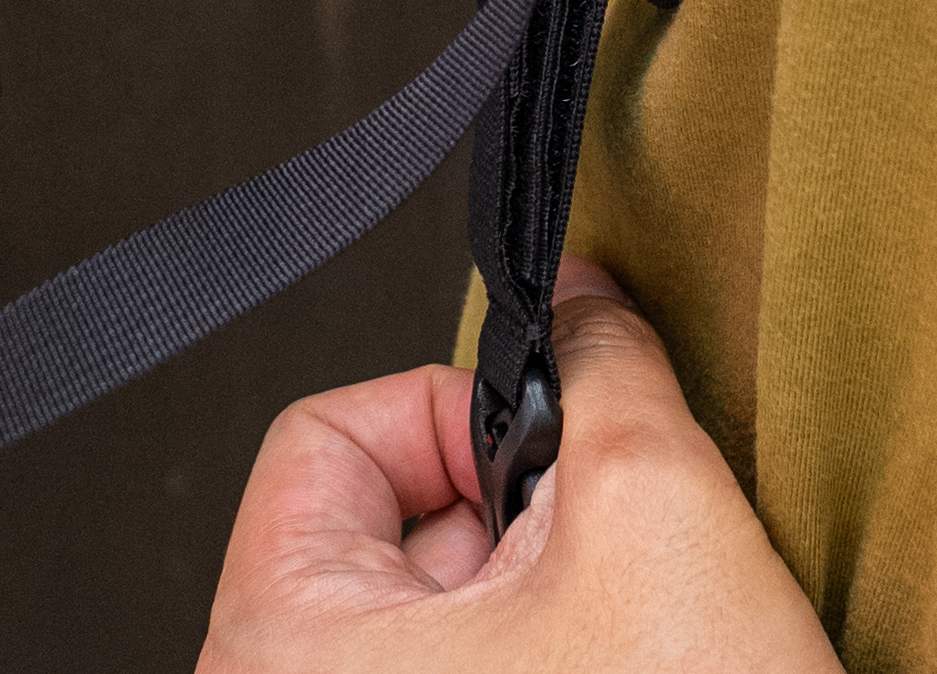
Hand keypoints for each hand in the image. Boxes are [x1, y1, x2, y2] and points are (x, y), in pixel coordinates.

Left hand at [197, 259, 838, 673]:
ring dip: (546, 603)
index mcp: (280, 650)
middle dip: (519, 519)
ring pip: (441, 625)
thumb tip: (581, 299)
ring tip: (630, 643)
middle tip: (607, 556)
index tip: (551, 451)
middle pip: (387, 530)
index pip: (326, 437)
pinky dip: (553, 666)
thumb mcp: (656, 511)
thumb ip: (603, 373)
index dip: (456, 413)